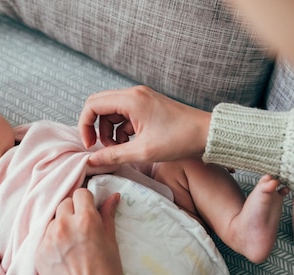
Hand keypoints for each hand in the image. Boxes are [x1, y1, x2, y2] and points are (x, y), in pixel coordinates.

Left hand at [35, 189, 123, 274]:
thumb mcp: (112, 244)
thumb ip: (108, 217)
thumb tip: (112, 197)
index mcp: (85, 221)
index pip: (80, 193)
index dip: (87, 201)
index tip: (90, 211)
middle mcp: (63, 226)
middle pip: (64, 203)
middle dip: (73, 211)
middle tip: (81, 228)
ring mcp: (48, 239)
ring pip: (52, 219)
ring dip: (61, 225)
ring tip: (71, 244)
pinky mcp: (37, 253)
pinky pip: (44, 236)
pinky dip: (52, 240)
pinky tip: (62, 255)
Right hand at [78, 85, 211, 166]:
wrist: (208, 134)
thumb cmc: (179, 140)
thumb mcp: (142, 152)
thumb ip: (113, 156)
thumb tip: (91, 161)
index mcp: (131, 99)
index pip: (92, 105)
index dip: (85, 125)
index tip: (90, 145)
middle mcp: (134, 94)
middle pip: (99, 106)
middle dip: (95, 128)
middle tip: (100, 148)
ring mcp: (141, 99)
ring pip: (111, 112)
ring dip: (109, 131)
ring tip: (119, 149)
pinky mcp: (147, 107)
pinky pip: (124, 116)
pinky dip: (121, 130)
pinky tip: (130, 145)